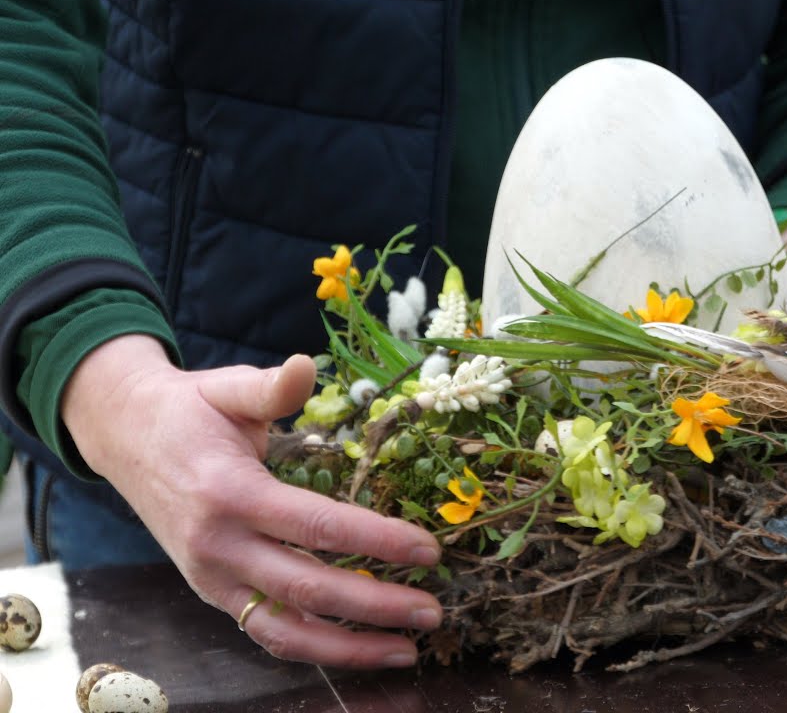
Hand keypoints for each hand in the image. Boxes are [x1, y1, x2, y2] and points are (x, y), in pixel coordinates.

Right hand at [62, 335, 442, 667]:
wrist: (123, 436)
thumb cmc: (189, 409)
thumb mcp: (228, 387)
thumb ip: (271, 386)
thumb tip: (306, 365)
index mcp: (230, 492)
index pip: (318, 526)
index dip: (378, 541)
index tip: (429, 551)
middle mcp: (218, 544)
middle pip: (308, 588)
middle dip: (376, 605)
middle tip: (433, 612)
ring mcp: (211, 576)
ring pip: (284, 630)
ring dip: (348, 648)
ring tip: (405, 650)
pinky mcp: (211, 592)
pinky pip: (264, 630)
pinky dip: (312, 648)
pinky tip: (358, 650)